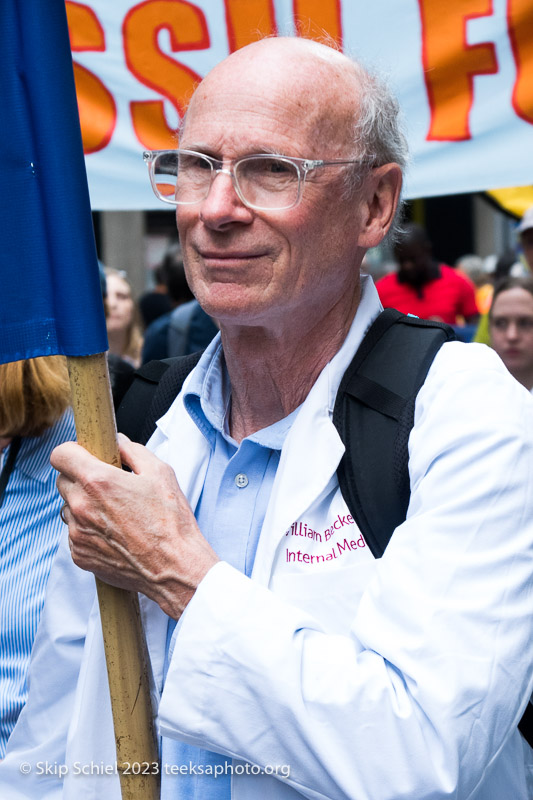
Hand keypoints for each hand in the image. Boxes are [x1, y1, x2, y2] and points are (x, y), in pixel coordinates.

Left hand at [51, 433, 218, 618]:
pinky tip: (114, 533)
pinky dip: (89, 530)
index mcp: (98, 481)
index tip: (84, 455)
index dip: (72, 451)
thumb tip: (118, 443)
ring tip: (113, 512)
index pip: (60, 455)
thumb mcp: (160, 473)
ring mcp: (78, 533)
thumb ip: (133, 450)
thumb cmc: (171, 521)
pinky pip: (75, 533)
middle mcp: (81, 506)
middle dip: (80, 477)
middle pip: (62, 480)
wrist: (174, 567)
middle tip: (107, 484)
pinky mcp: (80, 555)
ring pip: (68, 507)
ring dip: (83, 504)